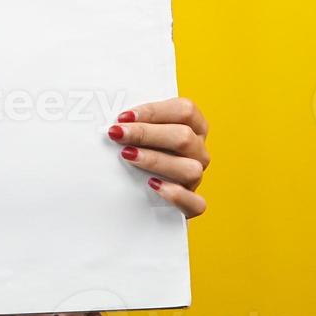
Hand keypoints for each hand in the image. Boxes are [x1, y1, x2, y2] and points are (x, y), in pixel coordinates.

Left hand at [106, 96, 209, 217]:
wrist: (138, 200)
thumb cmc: (140, 154)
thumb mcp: (141, 134)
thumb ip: (136, 123)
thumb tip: (117, 120)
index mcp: (194, 127)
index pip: (185, 110)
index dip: (154, 111)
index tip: (124, 117)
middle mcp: (198, 151)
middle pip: (184, 137)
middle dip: (146, 133)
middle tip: (118, 134)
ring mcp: (196, 178)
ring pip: (190, 168)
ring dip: (156, 160)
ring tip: (128, 156)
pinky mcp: (192, 205)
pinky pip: (195, 202)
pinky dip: (175, 194)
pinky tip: (153, 185)